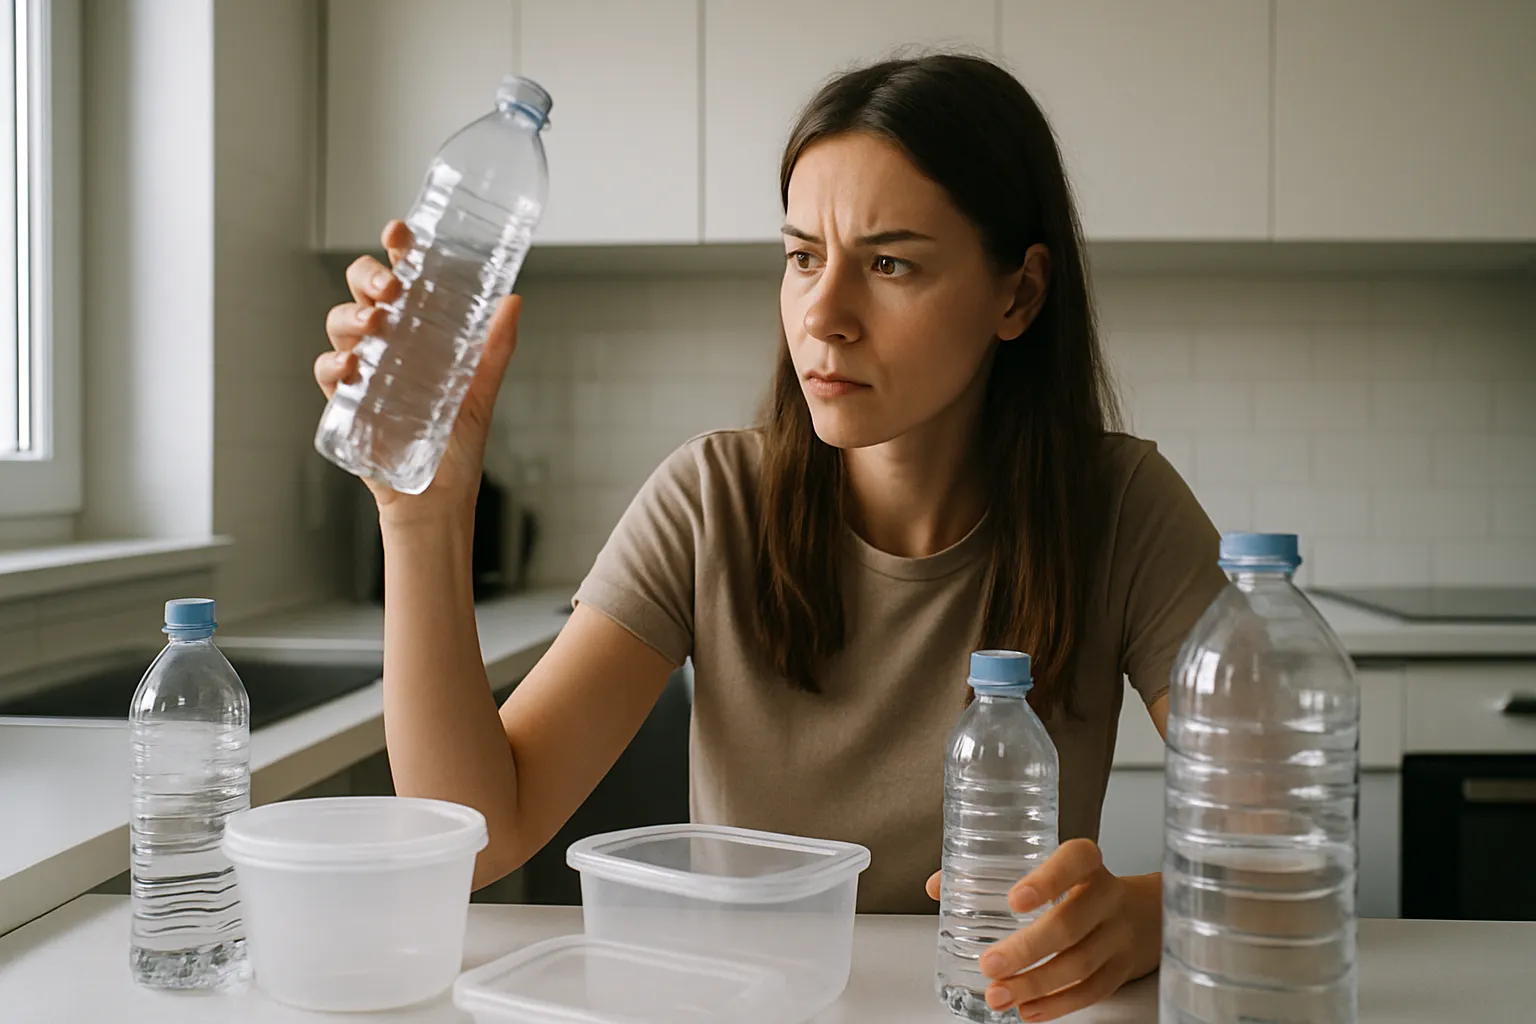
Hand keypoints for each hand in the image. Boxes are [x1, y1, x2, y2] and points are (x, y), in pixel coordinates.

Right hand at [315, 219, 521, 524]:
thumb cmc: (456, 442)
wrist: (438, 496)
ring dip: (351, 317)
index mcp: (416, 331)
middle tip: (392, 288)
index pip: (400, 279)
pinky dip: (333, 365)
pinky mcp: (344, 401)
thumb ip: (496, 347)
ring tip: (375, 326)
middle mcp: (385, 343)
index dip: (395, 251)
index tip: (400, 233)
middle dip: (369, 278)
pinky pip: (327, 372)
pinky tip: (351, 368)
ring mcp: (362, 369)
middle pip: (362, 292)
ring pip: (340, 324)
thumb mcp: (481, 389)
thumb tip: (513, 300)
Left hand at [925, 839, 1160, 1020]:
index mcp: (1087, 864)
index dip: (1047, 880)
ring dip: (1035, 984)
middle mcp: (1107, 896)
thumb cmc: (1080, 887)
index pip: (1074, 861)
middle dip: (1027, 949)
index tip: (1014, 899)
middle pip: (1071, 924)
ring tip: (999, 994)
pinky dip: (1058, 1005)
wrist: (1145, 913)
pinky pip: (1091, 991)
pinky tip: (1028, 1009)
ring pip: (1079, 964)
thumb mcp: (1049, 869)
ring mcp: (1119, 936)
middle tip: (990, 965)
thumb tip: (937, 886)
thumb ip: (994, 873)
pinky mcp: (1121, 970)